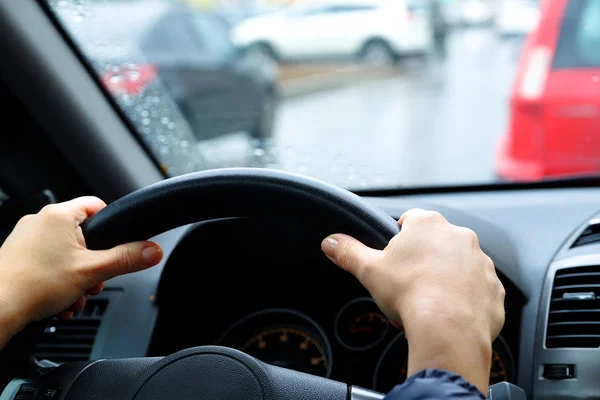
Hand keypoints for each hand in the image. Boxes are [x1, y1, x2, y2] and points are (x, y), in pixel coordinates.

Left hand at [0, 197, 162, 348]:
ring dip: (77, 276)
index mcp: (58, 216)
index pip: (96, 204)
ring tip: (74, 295)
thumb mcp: (93, 272)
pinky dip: (58, 280)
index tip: (115, 243)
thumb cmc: (34, 285)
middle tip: (93, 281)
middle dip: (93, 263)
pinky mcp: (16, 255)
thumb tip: (152, 250)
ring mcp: (25, 238)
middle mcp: (39, 221)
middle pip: (83, 235)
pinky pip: (47, 262)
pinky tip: (59, 300)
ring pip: (65, 252)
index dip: (111, 224)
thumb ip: (127, 259)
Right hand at [321, 209, 504, 393]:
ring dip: (447, 277)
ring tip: (429, 300)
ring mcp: (481, 262)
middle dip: (424, 259)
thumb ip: (348, 252)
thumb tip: (330, 242)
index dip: (399, 238)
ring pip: (459, 265)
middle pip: (436, 242)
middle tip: (408, 282)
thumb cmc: (410, 293)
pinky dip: (466, 298)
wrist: (448, 328)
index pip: (410, 220)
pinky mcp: (494, 287)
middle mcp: (459, 236)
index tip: (395, 257)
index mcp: (428, 224)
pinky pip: (478, 289)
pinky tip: (450, 312)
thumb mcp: (369, 270)